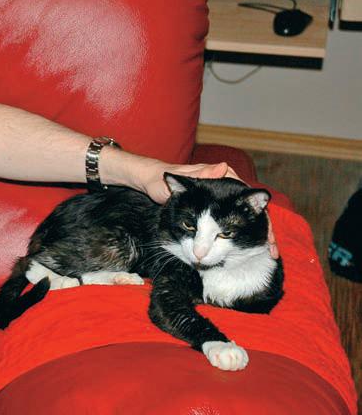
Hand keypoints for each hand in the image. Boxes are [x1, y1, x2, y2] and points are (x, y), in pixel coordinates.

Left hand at [139, 159, 278, 259]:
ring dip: (257, 238)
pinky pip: (230, 226)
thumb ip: (202, 174)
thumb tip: (224, 167)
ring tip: (267, 255)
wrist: (149, 182)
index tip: (268, 237)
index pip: (250, 198)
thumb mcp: (181, 177)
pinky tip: (247, 252)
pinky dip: (239, 238)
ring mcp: (221, 201)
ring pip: (245, 220)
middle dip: (265, 233)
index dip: (262, 218)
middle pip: (253, 212)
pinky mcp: (214, 212)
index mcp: (224, 176)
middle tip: (272, 253)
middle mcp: (226, 189)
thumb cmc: (161, 179)